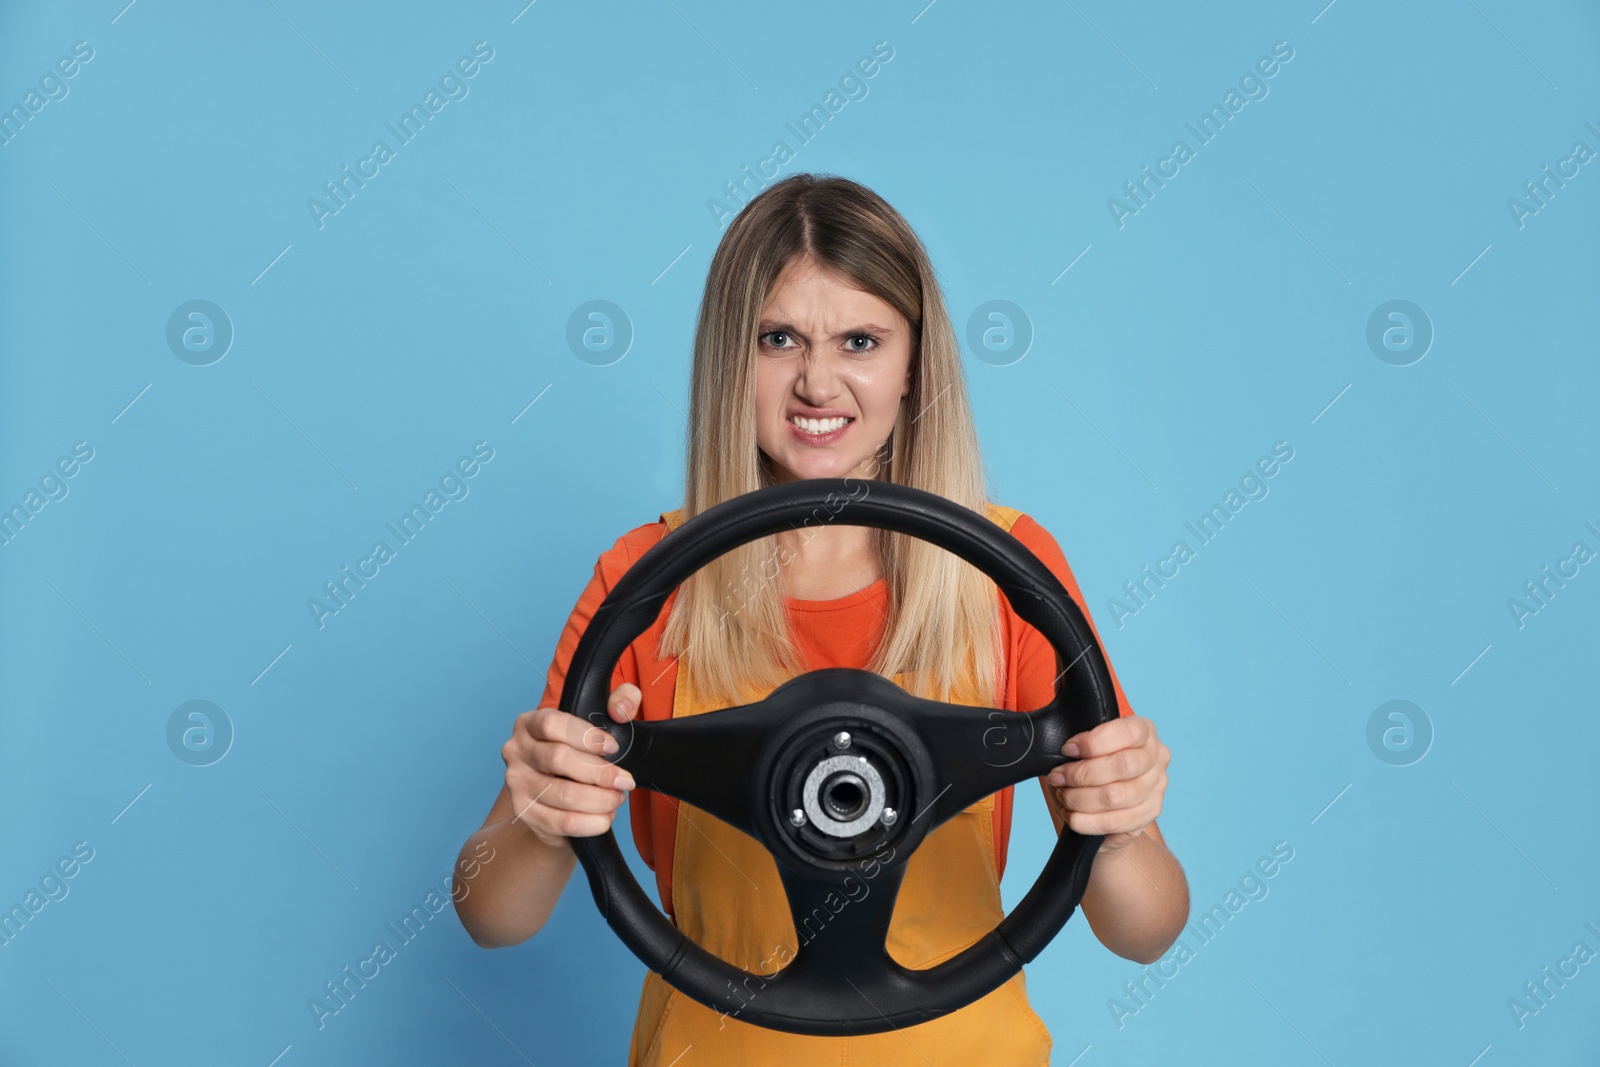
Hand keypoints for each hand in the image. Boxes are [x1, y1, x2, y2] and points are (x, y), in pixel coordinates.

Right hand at [501, 682, 640, 847]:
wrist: (558, 791)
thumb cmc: (581, 750)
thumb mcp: (601, 718)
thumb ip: (620, 700)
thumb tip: (622, 711)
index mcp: (529, 723)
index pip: (552, 724)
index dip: (587, 736)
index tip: (614, 747)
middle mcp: (517, 752)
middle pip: (558, 759)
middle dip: (600, 773)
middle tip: (624, 781)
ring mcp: (517, 784)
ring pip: (562, 794)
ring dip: (599, 800)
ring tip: (617, 798)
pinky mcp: (525, 813)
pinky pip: (560, 822)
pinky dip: (589, 823)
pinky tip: (605, 817)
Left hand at [1044, 715, 1168, 851]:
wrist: (1112, 793)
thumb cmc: (1095, 757)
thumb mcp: (1087, 733)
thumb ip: (1077, 717)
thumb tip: (1058, 695)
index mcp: (1144, 730)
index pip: (1128, 732)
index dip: (1094, 742)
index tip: (1067, 749)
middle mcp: (1157, 757)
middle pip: (1122, 766)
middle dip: (1081, 774)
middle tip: (1057, 777)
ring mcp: (1157, 787)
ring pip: (1116, 797)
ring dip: (1080, 799)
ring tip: (1062, 796)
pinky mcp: (1149, 813)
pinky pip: (1117, 822)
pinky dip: (1088, 821)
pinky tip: (1072, 815)